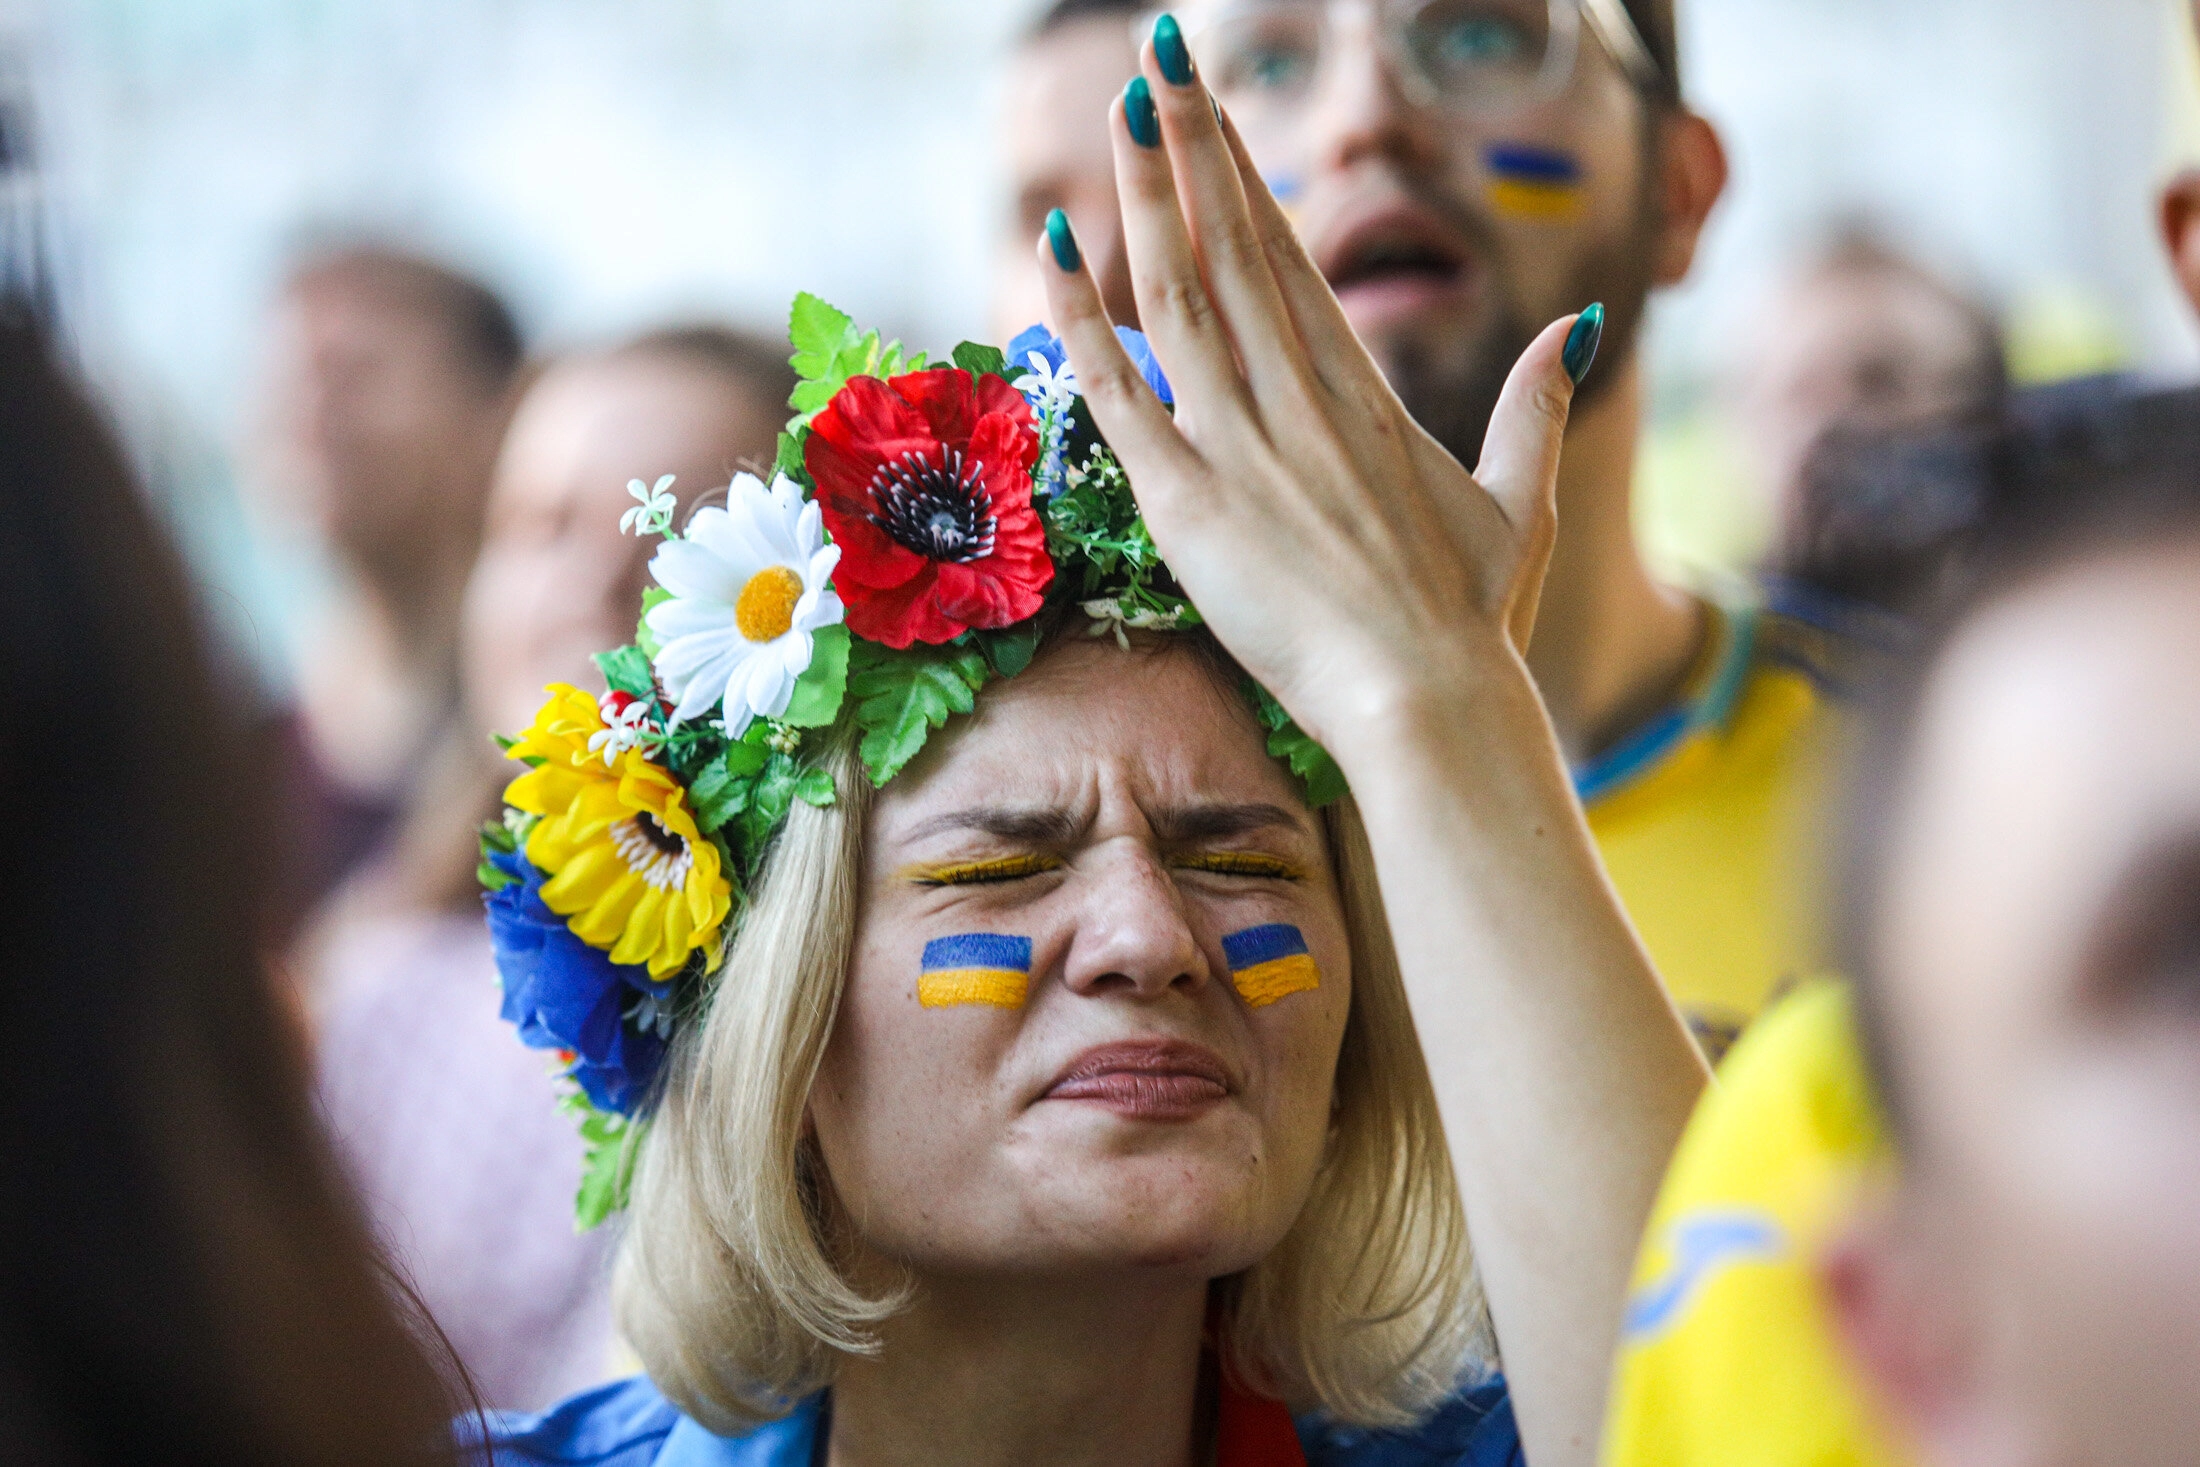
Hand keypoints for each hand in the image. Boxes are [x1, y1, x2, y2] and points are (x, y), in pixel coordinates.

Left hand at [1037, 56, 1599, 760]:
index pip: (1290, 259)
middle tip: (1160, 54)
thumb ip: (1538, 405)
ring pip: (1181, 294)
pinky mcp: (1189, 503)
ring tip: (1124, 104)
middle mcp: (1299, 400)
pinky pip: (1121, 394)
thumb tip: (1576, 328)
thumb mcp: (1524, 501)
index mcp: (1364, 395)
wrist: (1431, 700)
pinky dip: (1081, 319)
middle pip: (1234, 247)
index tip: (1214, 108)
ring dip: (1148, 195)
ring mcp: (1243, 446)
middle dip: (1195, 144)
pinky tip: (1052, 244)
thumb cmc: (1474, 621)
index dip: (1245, 177)